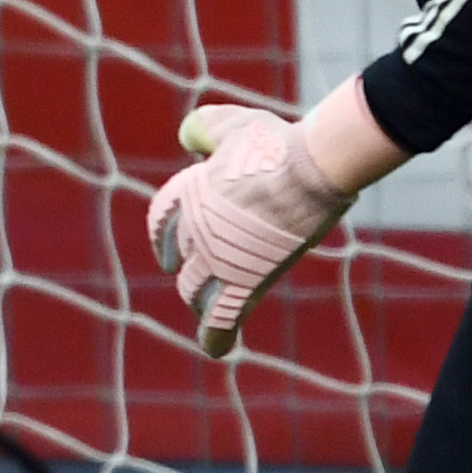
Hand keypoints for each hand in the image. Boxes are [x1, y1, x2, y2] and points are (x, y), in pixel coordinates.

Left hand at [145, 77, 409, 356]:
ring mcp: (218, 260)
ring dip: (201, 297)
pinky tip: (214, 348)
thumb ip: (205, 129)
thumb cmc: (277, 143)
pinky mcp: (247, 282)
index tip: (172, 246)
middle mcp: (195, 231)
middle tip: (206, 270)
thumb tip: (188, 140)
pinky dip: (215, 336)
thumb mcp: (234, 124)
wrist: (309, 169)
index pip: (161, 222)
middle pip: (179, 261)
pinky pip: (222, 319)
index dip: (166, 235)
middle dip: (188, 266)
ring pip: (194, 292)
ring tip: (212, 304)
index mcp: (188, 195)